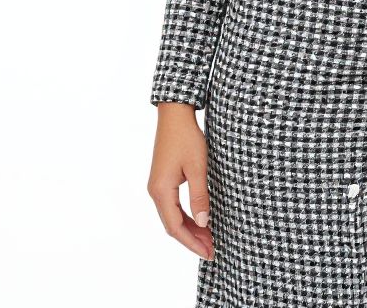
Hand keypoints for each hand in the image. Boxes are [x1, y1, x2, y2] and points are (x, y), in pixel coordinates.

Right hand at [147, 103, 214, 260]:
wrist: (174, 115)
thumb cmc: (186, 138)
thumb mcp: (198, 167)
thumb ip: (200, 196)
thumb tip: (205, 223)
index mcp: (161, 190)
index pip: (176, 227)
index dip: (192, 243)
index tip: (209, 252)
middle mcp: (155, 191)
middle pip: (172, 225)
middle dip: (192, 239)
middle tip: (212, 250)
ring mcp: (157, 186)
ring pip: (173, 216)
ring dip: (190, 229)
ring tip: (208, 239)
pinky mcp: (162, 180)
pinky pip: (173, 206)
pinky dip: (186, 217)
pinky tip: (199, 220)